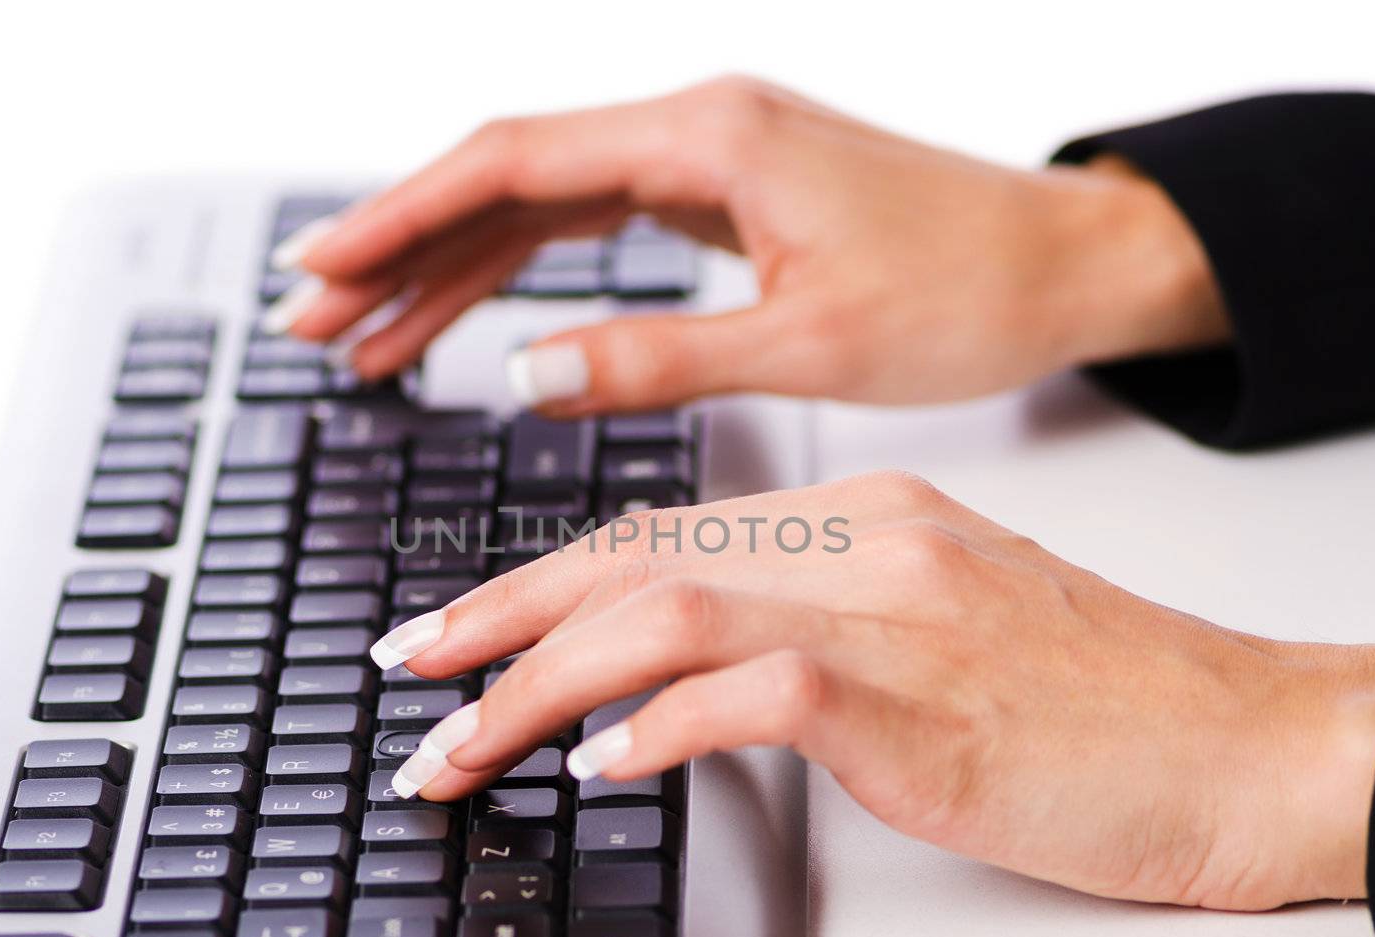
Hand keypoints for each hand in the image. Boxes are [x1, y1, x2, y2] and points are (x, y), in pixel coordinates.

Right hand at [268, 76, 1228, 414]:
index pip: (513, 166)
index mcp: (710, 140)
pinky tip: (473, 317)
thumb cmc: (966, 292)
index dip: (403, 218)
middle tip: (312, 315)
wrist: (1062, 261)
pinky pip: (595, 226)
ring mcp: (708, 157)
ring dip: (451, 266)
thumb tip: (523, 370)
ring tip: (365, 337)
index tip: (322, 266)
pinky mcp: (725, 194)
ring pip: (543, 204)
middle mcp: (697, 128)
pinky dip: (525, 273)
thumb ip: (658, 356)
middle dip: (402, 245)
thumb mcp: (808, 345)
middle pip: (506, 176)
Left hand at [375, 473, 1374, 909]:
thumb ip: (807, 627)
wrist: (1240, 739)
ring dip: (541, 684)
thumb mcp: (931, 629)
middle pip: (634, 557)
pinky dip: (661, 720)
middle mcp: (863, 541)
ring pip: (665, 610)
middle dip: (498, 620)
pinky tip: (604, 764)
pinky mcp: (921, 696)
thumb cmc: (1092, 700)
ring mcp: (893, 608)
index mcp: (860, 519)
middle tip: (409, 676)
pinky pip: (757, 687)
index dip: (537, 583)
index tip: (458, 631)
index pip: (659, 534)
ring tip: (464, 745)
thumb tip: (671, 681)